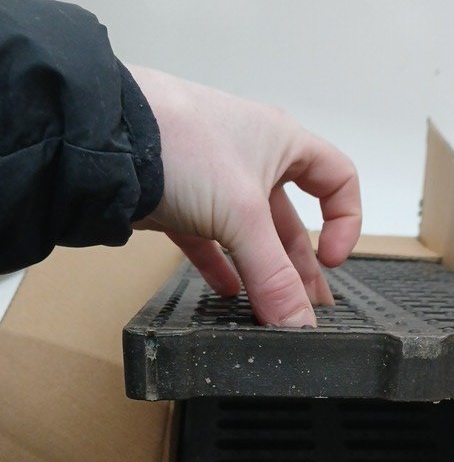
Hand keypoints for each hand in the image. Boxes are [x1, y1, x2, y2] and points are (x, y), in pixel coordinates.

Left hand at [129, 66, 360, 326]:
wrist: (101, 137)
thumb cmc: (180, 143)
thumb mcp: (242, 217)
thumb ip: (273, 276)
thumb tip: (299, 325)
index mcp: (281, 141)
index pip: (337, 178)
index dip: (345, 221)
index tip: (331, 260)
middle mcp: (251, 156)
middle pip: (290, 218)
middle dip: (299, 266)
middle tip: (305, 308)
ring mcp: (212, 178)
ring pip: (249, 233)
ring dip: (262, 271)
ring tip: (271, 310)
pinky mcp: (177, 198)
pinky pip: (208, 239)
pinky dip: (221, 267)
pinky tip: (227, 293)